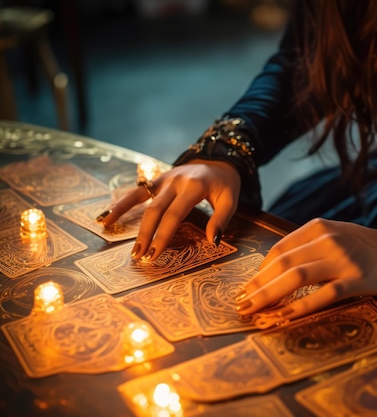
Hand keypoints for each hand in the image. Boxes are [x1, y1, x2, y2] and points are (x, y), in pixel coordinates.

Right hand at [97, 160, 240, 260]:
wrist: (218, 160)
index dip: (163, 235)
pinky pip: (136, 192)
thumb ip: (221, 219)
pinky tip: (106, 217)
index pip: (174, 215)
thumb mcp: (230, 200)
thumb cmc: (224, 184)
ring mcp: (164, 179)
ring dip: (126, 218)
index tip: (154, 254)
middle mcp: (175, 181)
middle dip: (145, 234)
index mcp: (193, 187)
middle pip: (155, 210)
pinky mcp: (157, 180)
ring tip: (112, 234)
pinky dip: (120, 204)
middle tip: (139, 255)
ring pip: (141, 200)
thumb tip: (211, 241)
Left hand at [235, 218, 376, 321]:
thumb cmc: (364, 246)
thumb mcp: (334, 235)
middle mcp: (327, 240)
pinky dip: (300, 306)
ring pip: (296, 278)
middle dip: (257, 285)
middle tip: (241, 303)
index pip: (279, 250)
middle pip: (282, 264)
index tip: (246, 287)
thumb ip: (307, 246)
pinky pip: (323, 295)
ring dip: (270, 295)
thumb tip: (274, 269)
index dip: (259, 271)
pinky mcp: (356, 279)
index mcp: (318, 228)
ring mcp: (342, 260)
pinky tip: (284, 316)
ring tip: (253, 310)